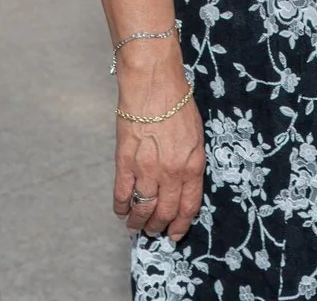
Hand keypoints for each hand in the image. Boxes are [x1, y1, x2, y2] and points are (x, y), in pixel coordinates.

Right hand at [112, 63, 203, 240]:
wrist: (154, 82)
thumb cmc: (177, 102)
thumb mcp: (195, 135)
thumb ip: (190, 162)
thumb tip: (183, 184)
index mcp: (193, 165)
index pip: (188, 206)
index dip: (181, 224)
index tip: (175, 234)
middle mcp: (171, 172)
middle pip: (164, 212)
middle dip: (159, 227)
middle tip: (153, 231)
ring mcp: (147, 168)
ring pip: (142, 208)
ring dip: (138, 222)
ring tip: (135, 226)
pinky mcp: (125, 160)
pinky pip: (122, 193)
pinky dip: (120, 206)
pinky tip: (121, 210)